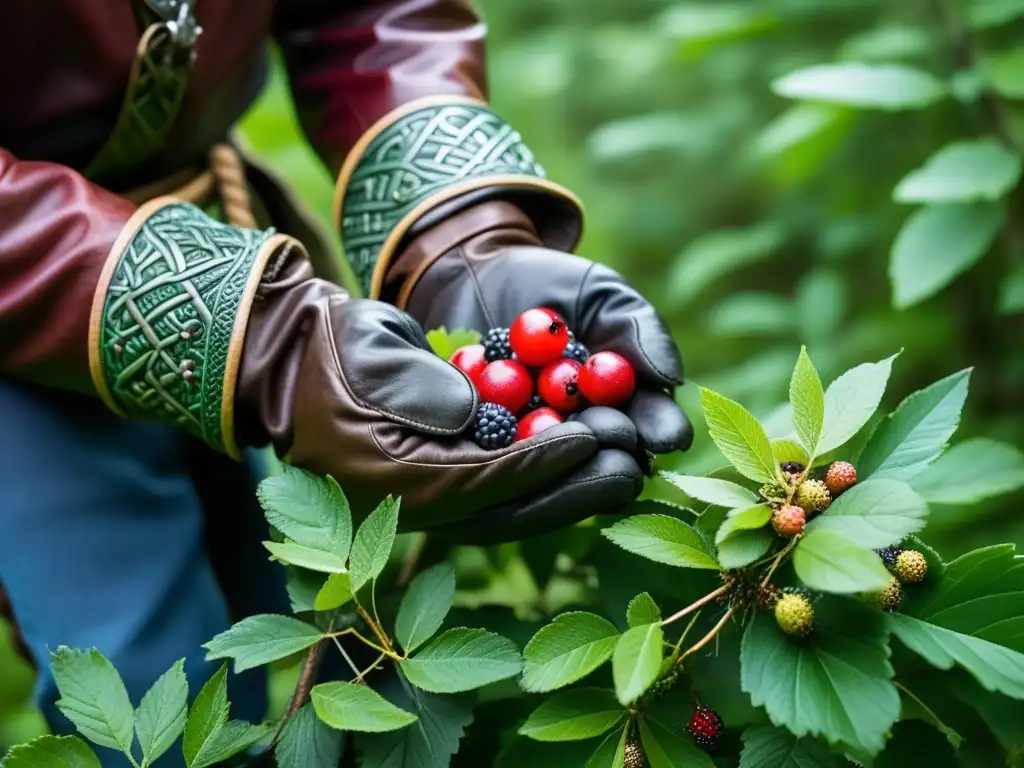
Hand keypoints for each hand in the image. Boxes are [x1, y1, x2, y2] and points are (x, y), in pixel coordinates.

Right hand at [236, 248, 641, 543]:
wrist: (306, 367)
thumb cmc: (335, 351)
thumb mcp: (366, 348)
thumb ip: (415, 381)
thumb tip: (470, 411)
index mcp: (391, 478)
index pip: (477, 478)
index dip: (536, 462)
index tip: (586, 440)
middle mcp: (418, 505)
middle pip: (509, 508)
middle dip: (572, 489)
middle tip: (630, 468)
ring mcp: (435, 502)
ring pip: (515, 507)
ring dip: (573, 491)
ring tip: (628, 468)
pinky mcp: (449, 488)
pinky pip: (509, 494)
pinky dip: (552, 481)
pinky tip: (595, 463)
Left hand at [400, 200, 692, 457]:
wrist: (476, 280)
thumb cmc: (554, 287)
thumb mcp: (601, 294)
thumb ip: (638, 329)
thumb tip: (670, 378)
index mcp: (624, 407)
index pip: (652, 427)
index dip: (660, 432)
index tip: (667, 434)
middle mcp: (582, 440)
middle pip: (605, 459)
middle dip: (609, 449)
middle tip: (609, 434)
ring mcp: (532, 452)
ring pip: (550, 471)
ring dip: (557, 461)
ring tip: (560, 440)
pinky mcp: (481, 454)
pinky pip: (491, 461)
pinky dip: (497, 452)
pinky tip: (499, 442)